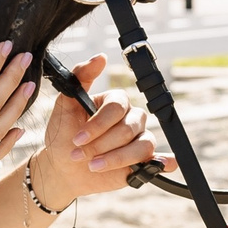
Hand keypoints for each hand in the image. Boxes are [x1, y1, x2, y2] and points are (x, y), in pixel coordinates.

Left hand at [31, 55, 164, 203]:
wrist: (64, 170)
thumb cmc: (64, 137)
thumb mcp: (64, 106)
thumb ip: (80, 78)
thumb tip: (101, 57)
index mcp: (114, 102)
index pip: (116, 107)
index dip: (98, 124)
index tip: (77, 139)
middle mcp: (131, 117)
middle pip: (128, 127)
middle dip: (101, 144)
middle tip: (80, 155)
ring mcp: (138, 139)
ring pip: (142, 145)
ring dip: (116, 158)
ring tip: (94, 166)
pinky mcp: (143, 160)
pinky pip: (157, 158)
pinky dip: (163, 162)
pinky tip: (163, 165)